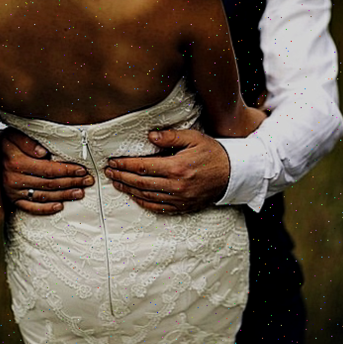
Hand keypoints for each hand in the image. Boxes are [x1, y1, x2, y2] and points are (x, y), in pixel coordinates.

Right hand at [0, 128, 94, 214]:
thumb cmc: (3, 143)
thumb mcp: (12, 135)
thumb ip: (28, 141)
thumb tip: (43, 153)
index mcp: (16, 162)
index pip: (48, 169)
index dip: (67, 170)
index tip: (83, 170)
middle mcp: (14, 179)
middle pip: (49, 183)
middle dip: (71, 182)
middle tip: (88, 182)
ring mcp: (12, 192)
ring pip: (43, 196)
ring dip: (64, 196)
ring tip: (80, 193)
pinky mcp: (11, 200)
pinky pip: (30, 208)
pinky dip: (46, 209)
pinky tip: (60, 207)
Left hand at [104, 129, 229, 213]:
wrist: (233, 174)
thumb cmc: (213, 153)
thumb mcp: (194, 138)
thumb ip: (170, 137)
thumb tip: (150, 136)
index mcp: (176, 167)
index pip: (142, 166)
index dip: (124, 164)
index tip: (113, 162)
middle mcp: (175, 185)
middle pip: (140, 182)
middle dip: (121, 177)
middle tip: (109, 172)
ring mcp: (179, 198)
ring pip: (146, 196)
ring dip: (128, 189)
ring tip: (116, 183)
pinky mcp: (183, 206)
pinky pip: (158, 207)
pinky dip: (143, 202)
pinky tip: (134, 196)